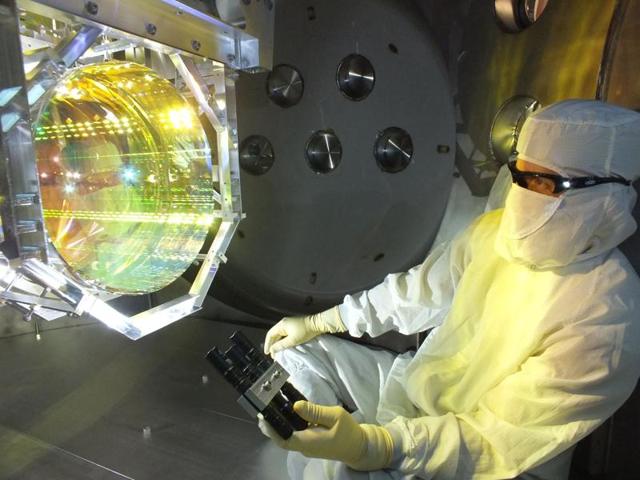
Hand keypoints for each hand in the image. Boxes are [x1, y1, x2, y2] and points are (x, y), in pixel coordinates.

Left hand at [258, 400, 392, 470]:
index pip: (283, 438)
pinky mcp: (310, 442)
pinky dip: (288, 425)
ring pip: (287, 436)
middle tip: (263, 409)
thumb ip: (314, 411)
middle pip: (282, 438)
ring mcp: (306, 446)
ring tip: (270, 408)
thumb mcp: (334, 416)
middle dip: (271, 425)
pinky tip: (287, 412)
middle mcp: (304, 446)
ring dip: (279, 424)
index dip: (271, 429)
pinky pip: (295, 434)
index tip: (262, 416)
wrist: (359, 447)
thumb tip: (295, 405)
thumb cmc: (348, 431)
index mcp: (308, 442)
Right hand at [263, 306, 345, 355]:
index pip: (270, 334)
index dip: (267, 344)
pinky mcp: (294, 326)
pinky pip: (285, 334)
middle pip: (274, 335)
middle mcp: (284, 323)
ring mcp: (289, 324)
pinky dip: (283, 340)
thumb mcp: (292, 340)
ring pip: (280, 335)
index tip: (267, 352)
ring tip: (279, 352)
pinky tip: (285, 346)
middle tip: (273, 354)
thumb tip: (273, 349)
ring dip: (278, 343)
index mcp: (281, 325)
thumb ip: (281, 345)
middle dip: (273, 345)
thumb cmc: (305, 331)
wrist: (317, 324)